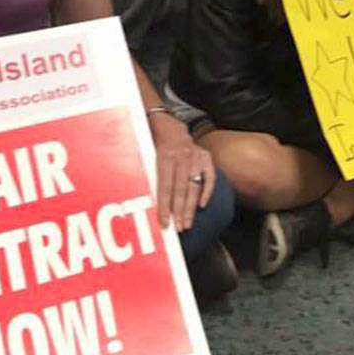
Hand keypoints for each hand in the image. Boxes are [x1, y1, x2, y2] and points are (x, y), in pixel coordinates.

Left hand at [150, 114, 214, 231]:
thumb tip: (143, 201)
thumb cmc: (154, 144)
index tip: (164, 223)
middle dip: (179, 212)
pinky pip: (210, 177)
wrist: (171, 126)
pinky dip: (207, 192)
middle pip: (181, 190)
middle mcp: (182, 157)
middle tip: (178, 228)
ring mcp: (196, 157)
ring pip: (194, 187)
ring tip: (187, 223)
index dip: (164, 207)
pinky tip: (202, 206)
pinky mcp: (206, 157)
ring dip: (190, 208)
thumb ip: (148, 173)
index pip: (165, 187)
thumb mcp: (146, 154)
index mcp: (165, 156)